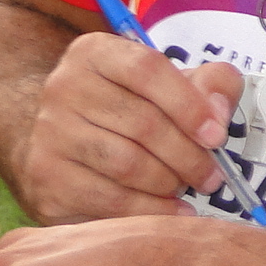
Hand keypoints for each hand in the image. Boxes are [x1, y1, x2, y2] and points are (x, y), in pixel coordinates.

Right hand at [15, 33, 245, 223]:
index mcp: (95, 53)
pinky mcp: (46, 179)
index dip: (189, 104)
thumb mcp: (171, 82)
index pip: (148, 69)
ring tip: (187, 188)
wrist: (64, 140)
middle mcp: (64, 88)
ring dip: (169, 184)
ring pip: (127, 165)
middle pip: (142, 123)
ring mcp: (49, 135)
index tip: (217, 135)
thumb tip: (219, 112)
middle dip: (188, 155)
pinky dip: (149, 211)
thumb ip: (211, 83)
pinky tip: (170, 212)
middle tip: (211, 176)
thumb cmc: (129, 107)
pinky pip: (108, 201)